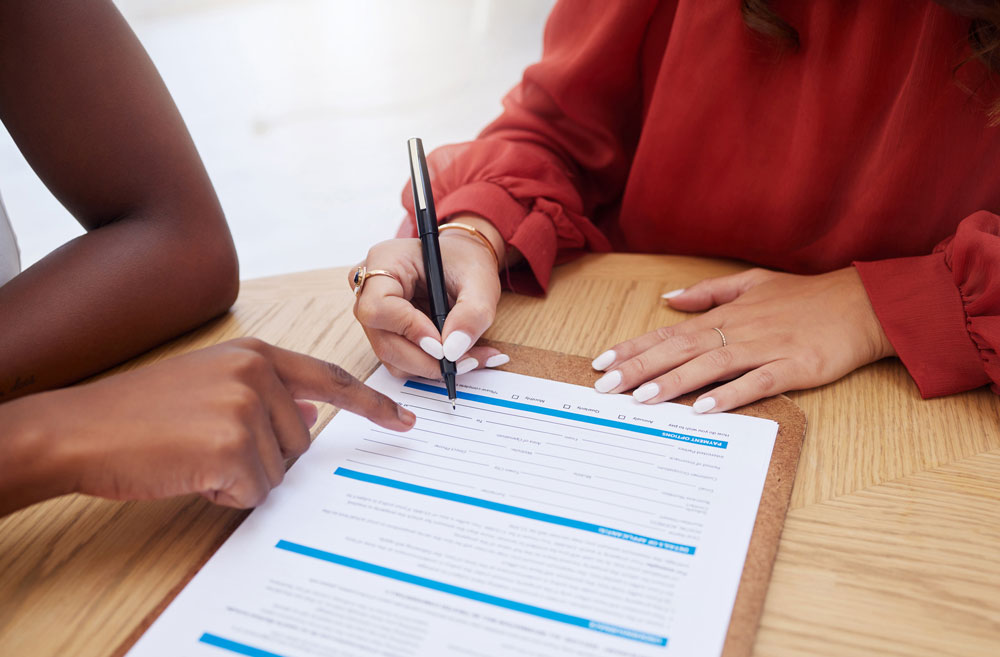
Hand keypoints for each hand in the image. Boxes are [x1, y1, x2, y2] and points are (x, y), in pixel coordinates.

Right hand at [3, 338, 415, 512]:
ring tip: (193, 455)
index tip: (404, 421)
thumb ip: (263, 391)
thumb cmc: (139, 411)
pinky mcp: (231, 447)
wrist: (80, 428)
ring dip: (240, 476)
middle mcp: (258, 374)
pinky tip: (189, 471)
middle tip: (207, 446)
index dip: (371, 404)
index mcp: (256, 355)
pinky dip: (223, 493)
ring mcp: (246, 409)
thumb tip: (308, 411)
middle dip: (261, 457)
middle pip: (300, 441)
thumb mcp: (209, 381)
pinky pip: (253, 491)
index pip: (330, 380)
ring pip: (277, 471)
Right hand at [352, 216, 509, 378]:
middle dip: (425, 359)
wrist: (462, 263)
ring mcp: (374, 314)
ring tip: (471, 358)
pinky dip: (430, 365)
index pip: (378, 306)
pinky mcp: (384, 332)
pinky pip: (400, 360)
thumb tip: (453, 350)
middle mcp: (369, 289)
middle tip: (464, 361)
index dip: (408, 329)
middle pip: (383, 340)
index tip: (442, 345)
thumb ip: (472, 313)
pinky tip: (458, 357)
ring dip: (431, 366)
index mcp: (385, 261)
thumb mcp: (479, 281)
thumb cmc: (465, 261)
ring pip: (391, 356)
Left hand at [590, 267, 894, 411]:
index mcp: (726, 315)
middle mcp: (738, 329)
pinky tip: (705, 409)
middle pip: (679, 350)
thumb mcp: (752, 283)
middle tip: (605, 386)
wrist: (863, 304)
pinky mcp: (794, 367)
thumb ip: (709, 294)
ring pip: (710, 366)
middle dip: (639, 368)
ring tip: (642, 397)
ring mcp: (766, 348)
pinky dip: (730, 395)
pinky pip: (757, 383)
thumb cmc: (806, 297)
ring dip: (674, 382)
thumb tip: (670, 299)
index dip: (634, 348)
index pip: (669, 333)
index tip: (602, 362)